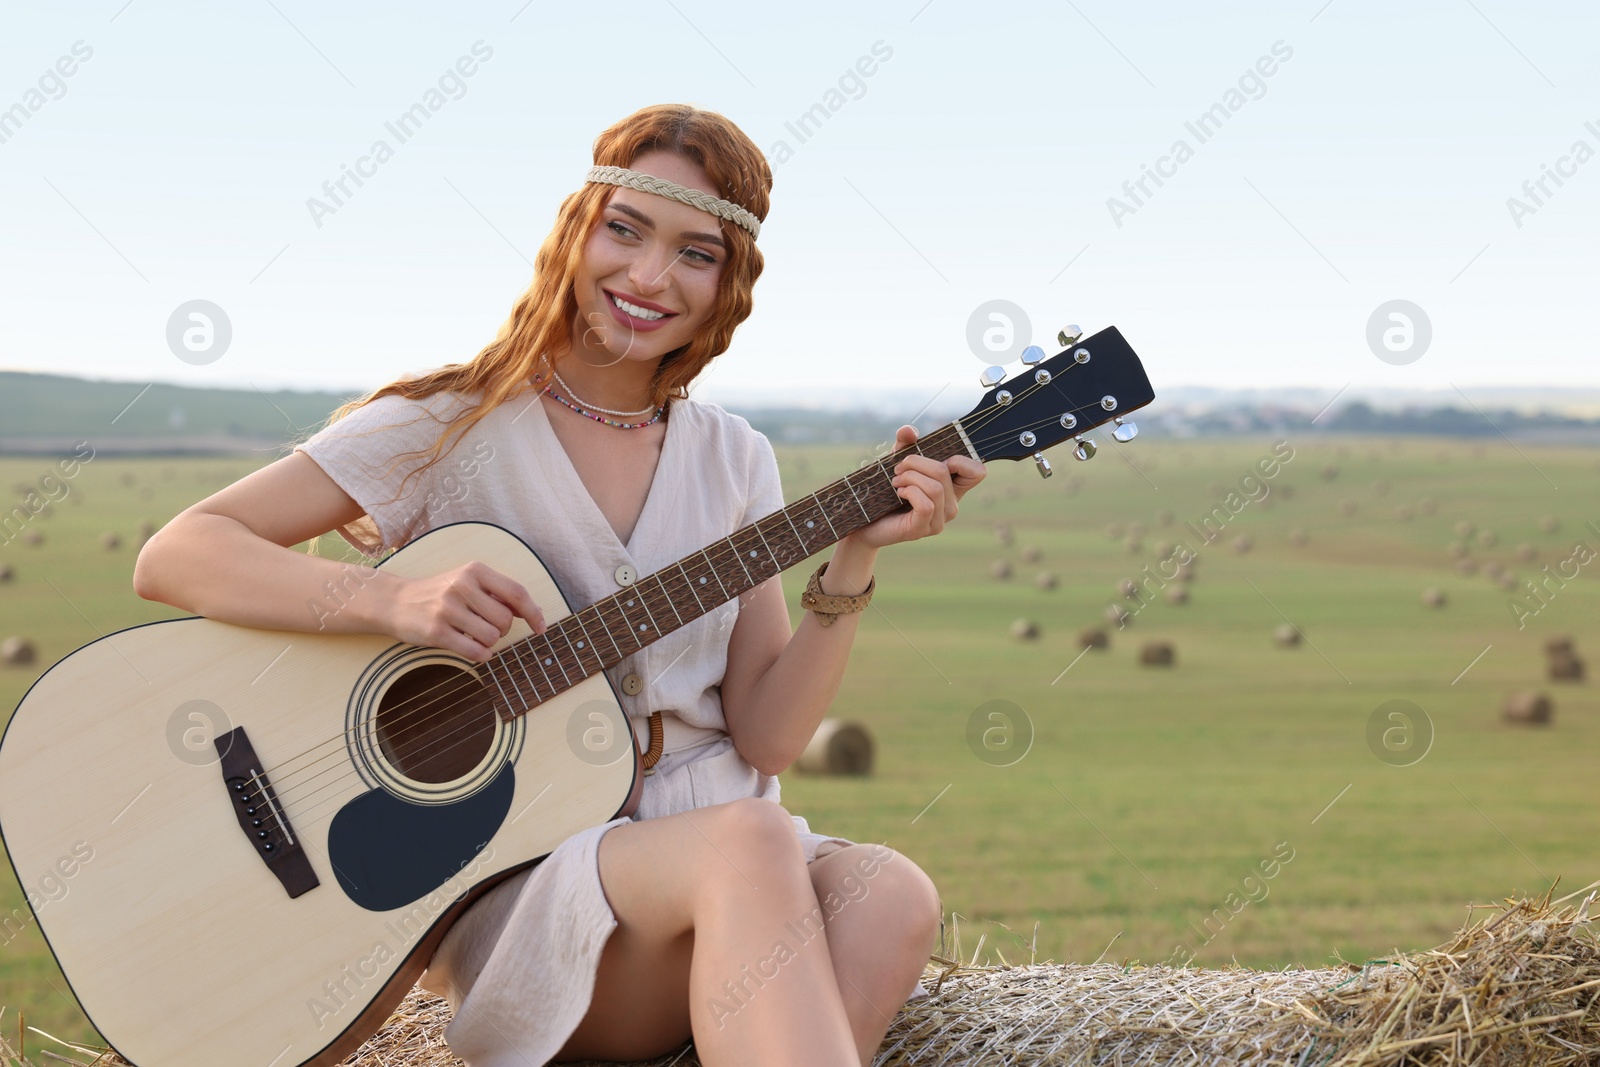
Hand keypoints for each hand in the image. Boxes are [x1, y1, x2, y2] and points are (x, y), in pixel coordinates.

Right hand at [380, 561, 545, 662]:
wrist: (395, 601)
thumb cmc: (440, 594)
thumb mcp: (468, 582)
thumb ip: (499, 594)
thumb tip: (533, 613)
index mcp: (475, 571)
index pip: (516, 593)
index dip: (533, 613)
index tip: (541, 628)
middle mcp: (461, 586)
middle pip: (505, 619)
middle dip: (503, 630)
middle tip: (488, 628)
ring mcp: (447, 609)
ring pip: (492, 637)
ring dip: (490, 643)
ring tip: (475, 636)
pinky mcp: (436, 631)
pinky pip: (474, 651)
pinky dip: (482, 655)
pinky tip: (475, 650)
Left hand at [845, 425, 986, 550]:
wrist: (867, 521)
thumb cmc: (885, 491)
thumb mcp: (897, 460)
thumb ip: (905, 443)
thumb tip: (909, 431)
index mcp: (952, 488)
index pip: (978, 472)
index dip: (960, 459)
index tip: (935, 459)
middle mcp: (951, 505)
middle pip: (945, 471)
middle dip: (917, 462)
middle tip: (898, 467)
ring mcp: (939, 520)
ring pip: (936, 488)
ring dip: (910, 476)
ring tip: (895, 480)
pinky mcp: (923, 529)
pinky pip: (926, 504)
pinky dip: (910, 492)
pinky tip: (898, 492)